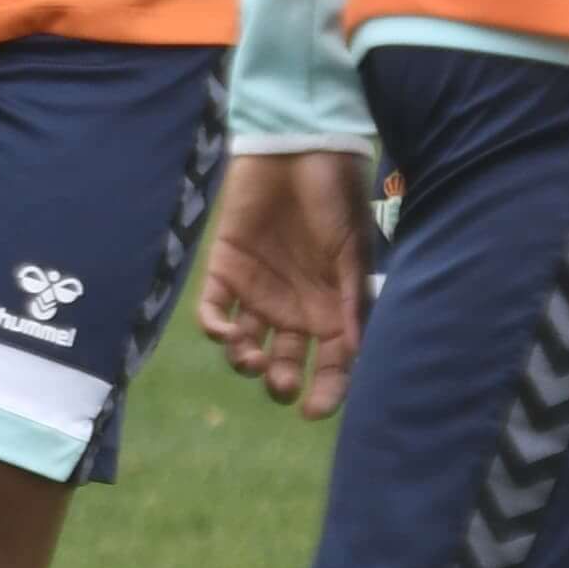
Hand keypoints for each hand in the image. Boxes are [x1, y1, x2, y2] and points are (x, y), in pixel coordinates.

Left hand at [199, 149, 377, 414]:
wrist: (299, 156)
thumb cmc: (336, 204)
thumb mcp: (352, 256)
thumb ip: (352, 303)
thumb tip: (354, 353)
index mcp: (331, 313)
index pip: (329, 367)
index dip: (324, 393)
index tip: (314, 411)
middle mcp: (294, 310)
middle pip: (283, 364)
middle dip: (279, 382)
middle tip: (279, 383)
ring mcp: (258, 293)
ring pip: (245, 346)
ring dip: (244, 361)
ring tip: (251, 358)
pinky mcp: (225, 272)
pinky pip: (213, 312)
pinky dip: (215, 329)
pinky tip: (225, 333)